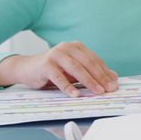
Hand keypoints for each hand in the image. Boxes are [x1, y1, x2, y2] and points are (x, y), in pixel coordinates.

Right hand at [0, 41, 118, 96]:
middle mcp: (67, 47)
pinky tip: (75, 94)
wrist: (26, 68)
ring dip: (88, 81)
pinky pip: (59, 77)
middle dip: (100, 77)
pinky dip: (68, 86)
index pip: (95, 60)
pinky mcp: (46, 64)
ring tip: (97, 91)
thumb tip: (113, 77)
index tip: (114, 84)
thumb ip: (90, 71)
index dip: (105, 72)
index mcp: (76, 47)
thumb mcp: (73, 70)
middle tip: (108, 89)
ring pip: (76, 68)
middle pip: (88, 63)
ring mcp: (56, 55)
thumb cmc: (53, 69)